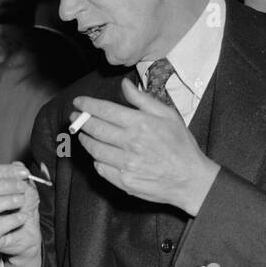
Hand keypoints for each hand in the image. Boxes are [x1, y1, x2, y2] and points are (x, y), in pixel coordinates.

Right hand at [0, 162, 41, 266]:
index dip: (4, 170)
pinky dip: (11, 220)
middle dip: (4, 186)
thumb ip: (21, 178)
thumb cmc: (24, 211)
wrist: (30, 236)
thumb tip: (18, 167)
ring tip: (22, 203)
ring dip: (6, 202)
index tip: (24, 173)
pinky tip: (21, 218)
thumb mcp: (27, 191)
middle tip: (23, 189)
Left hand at [73, 79, 219, 215]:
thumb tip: (125, 85)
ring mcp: (125, 164)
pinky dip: (96, 159)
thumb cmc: (181, 146)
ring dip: (85, 139)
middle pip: (95, 129)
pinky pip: (101, 168)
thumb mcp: (168, 115)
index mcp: (140, 124)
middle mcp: (130, 143)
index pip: (105, 111)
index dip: (88, 105)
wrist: (190, 179)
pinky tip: (98, 154)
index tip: (78, 102)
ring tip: (83, 134)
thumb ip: (143, 100)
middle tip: (74, 117)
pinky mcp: (123, 181)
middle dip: (80, 121)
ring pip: (94, 149)